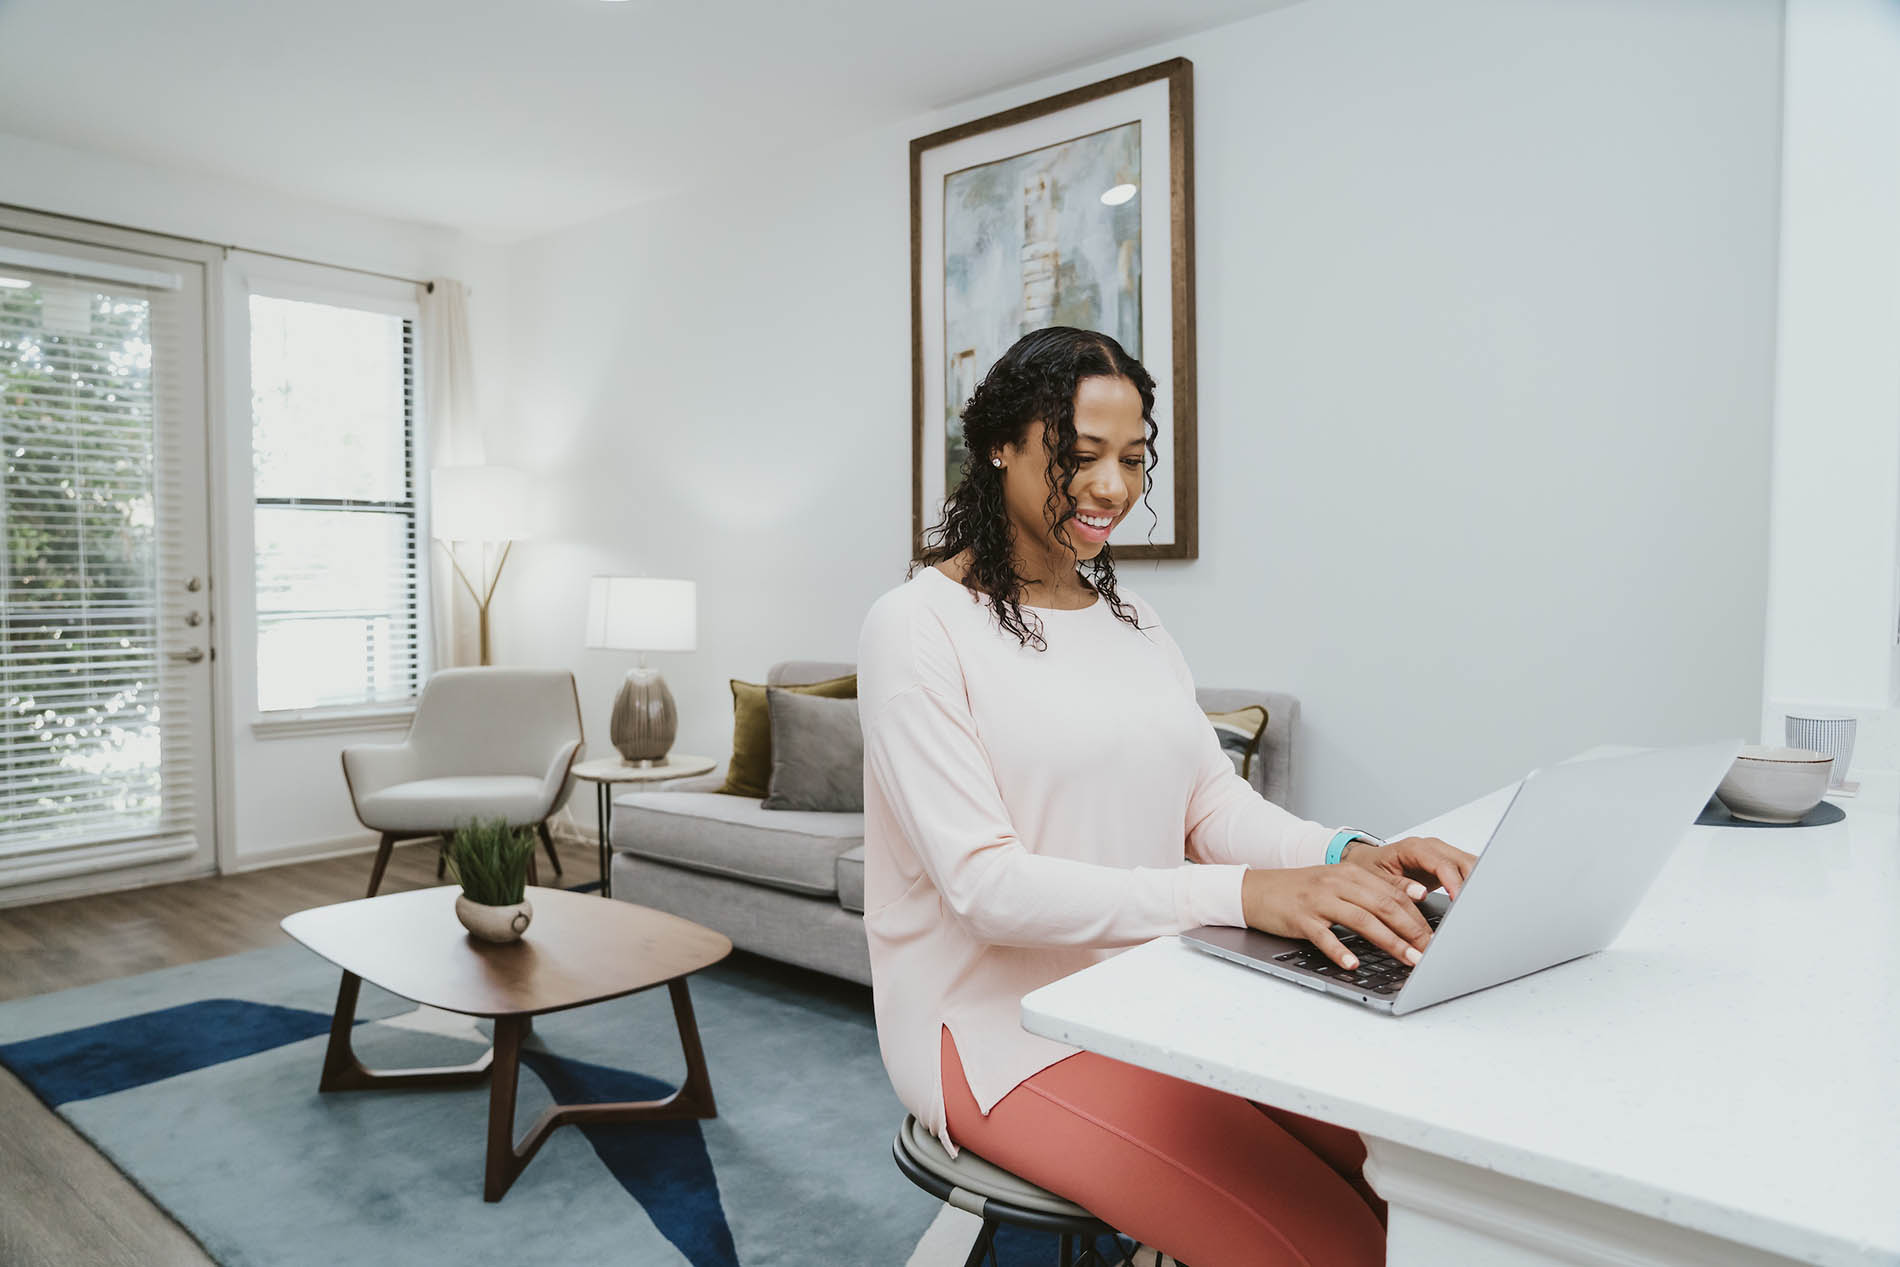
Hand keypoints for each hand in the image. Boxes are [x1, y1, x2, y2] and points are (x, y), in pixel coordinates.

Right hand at [1240, 865, 1433, 970]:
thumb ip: (1368, 895)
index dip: (1418, 915)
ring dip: (1389, 942)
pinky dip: (1340, 950)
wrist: (1257, 890)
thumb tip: (1406, 914)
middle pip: (1383, 905)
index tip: (1438, 936)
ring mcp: (1318, 899)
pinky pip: (1324, 936)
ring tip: (1409, 960)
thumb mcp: (1337, 886)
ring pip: (1361, 920)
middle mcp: (1337, 883)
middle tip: (1431, 952)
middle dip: (1412, 931)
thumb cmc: (1301, 892)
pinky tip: (1353, 964)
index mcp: (1351, 874)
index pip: (1393, 893)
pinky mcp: (1300, 918)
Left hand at [1344, 835, 1475, 899]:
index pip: (1442, 863)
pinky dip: (1473, 886)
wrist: (1366, 862)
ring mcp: (1441, 855)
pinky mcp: (1447, 866)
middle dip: (1472, 884)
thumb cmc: (1368, 868)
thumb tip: (1420, 893)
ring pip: (1470, 865)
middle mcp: (1431, 848)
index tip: (1460, 900)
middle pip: (1463, 861)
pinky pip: (1467, 872)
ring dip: (1476, 885)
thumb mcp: (1375, 878)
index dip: (1454, 882)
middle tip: (1474, 909)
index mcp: (1413, 848)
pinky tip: (1474, 903)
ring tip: (1478, 908)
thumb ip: (1397, 885)